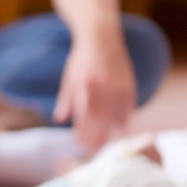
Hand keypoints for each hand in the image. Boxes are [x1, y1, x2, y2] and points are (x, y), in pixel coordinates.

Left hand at [53, 31, 135, 152]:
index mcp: (83, 84)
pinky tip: (121, 128)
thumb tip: (58, 120)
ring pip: (113, 114)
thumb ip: (65, 99)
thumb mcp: (70, 77)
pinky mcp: (128, 81)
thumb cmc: (82, 59)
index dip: (82, 131)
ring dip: (109, 131)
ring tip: (104, 144)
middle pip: (99, 118)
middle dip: (95, 136)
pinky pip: (128, 105)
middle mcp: (100, 85)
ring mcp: (116, 84)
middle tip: (92, 150)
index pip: (82, 114)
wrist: (101, 36)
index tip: (79, 143)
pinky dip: (125, 118)